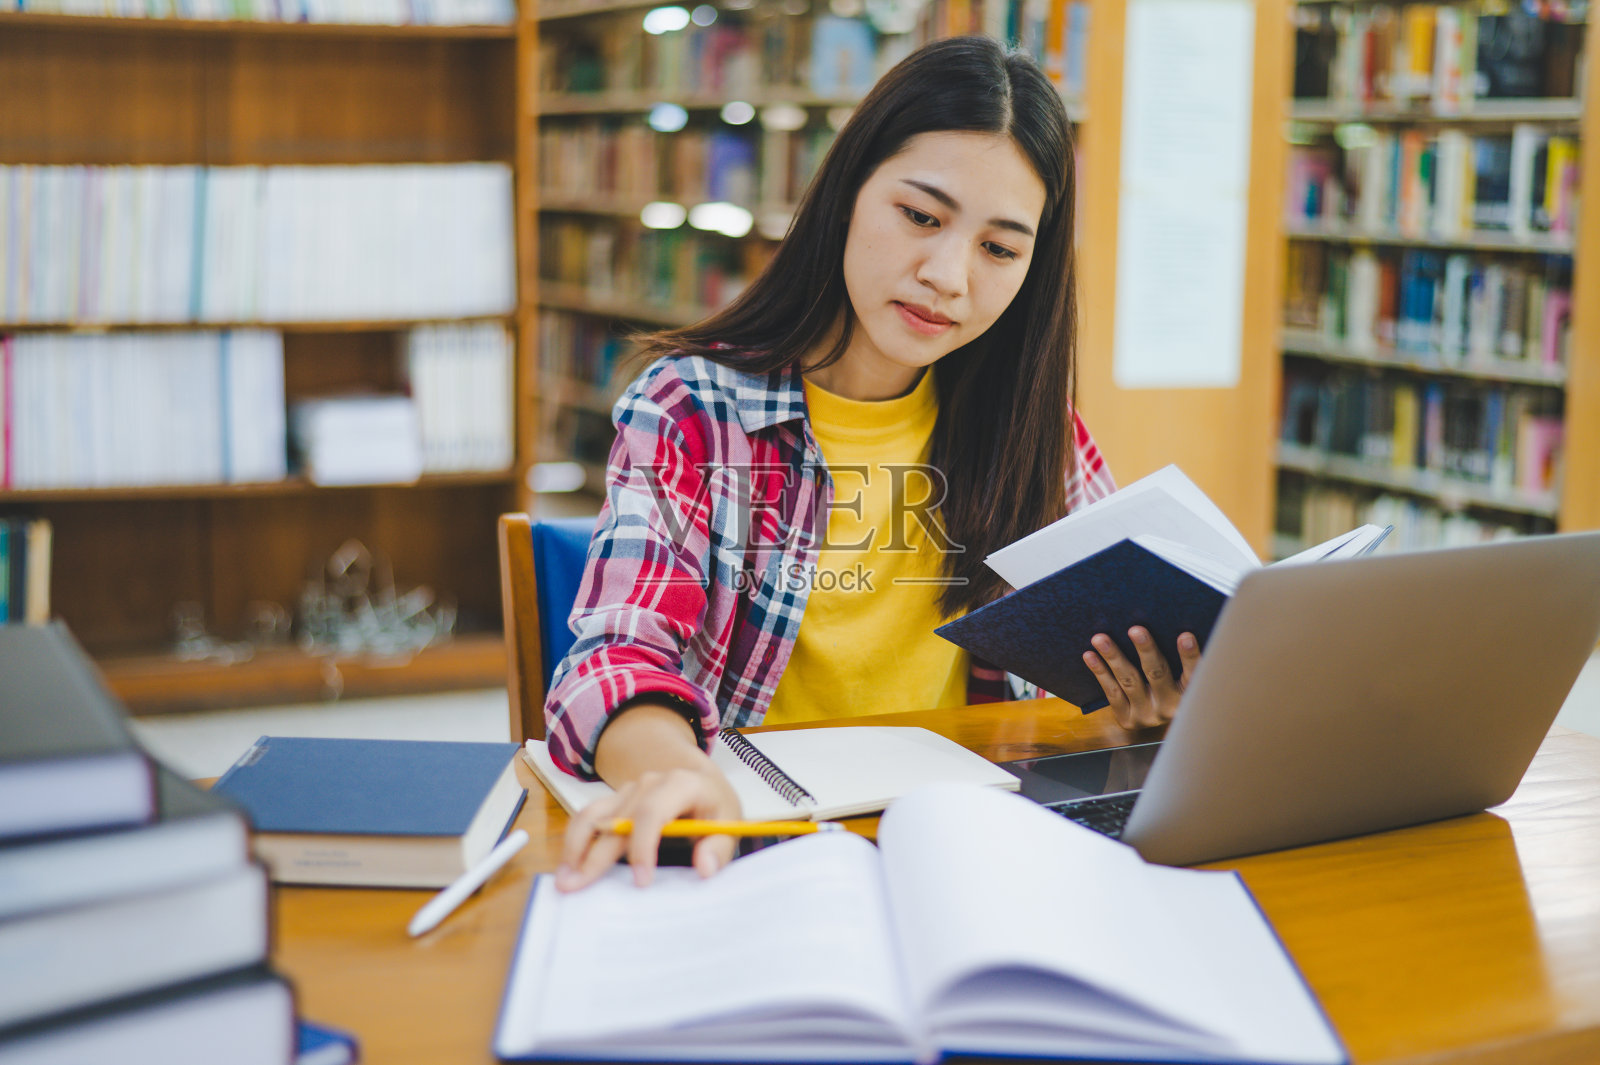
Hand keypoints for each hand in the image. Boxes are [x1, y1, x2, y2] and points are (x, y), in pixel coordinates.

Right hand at [554, 703, 741, 891]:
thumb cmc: (715, 808)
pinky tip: (568, 866)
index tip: (641, 881)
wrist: (702, 784)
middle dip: (595, 855)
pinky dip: (576, 841)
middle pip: (616, 819)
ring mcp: (628, 790)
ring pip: (593, 814)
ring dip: (575, 847)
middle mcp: (649, 783)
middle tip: (576, 887)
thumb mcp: (729, 825)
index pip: (653, 812)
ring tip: (563, 880)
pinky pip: (589, 817)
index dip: (643, 846)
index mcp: (681, 784)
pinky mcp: (616, 801)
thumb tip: (704, 868)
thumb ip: (719, 848)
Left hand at [1083, 627, 1199, 730]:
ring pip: (1129, 681)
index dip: (1189, 656)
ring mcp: (1147, 715)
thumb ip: (1185, 656)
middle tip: (1135, 630)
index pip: (1194, 673)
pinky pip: (1112, 692)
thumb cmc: (1177, 682)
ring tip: (1100, 639)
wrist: (1167, 719)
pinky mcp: (1128, 719)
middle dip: (1146, 650)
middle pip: (1157, 674)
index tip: (1185, 636)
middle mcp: (1170, 707)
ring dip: (1113, 657)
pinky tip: (1089, 655)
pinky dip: (1100, 672)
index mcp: (1190, 693)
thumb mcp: (1187, 674)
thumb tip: (1178, 624)